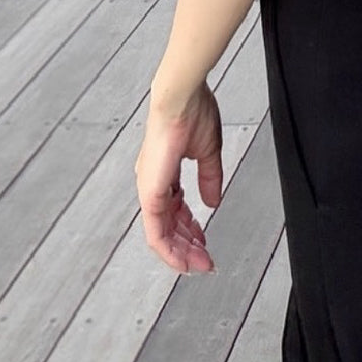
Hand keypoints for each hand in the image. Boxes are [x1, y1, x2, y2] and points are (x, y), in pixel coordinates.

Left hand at [135, 81, 222, 273]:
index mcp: (165, 172)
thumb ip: (209, 179)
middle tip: (205, 262)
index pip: (176, 210)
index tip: (205, 241)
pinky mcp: (150, 192)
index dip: (191, 229)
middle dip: (189, 246)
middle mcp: (154, 183)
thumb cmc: (192, 112)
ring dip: (181, 252)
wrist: (181, 97)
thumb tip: (212, 201)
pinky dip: (169, 248)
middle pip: (169, 226)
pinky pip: (155, 231)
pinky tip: (183, 258)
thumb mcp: (207, 152)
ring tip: (199, 264)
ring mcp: (150, 188)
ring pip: (161, 234)